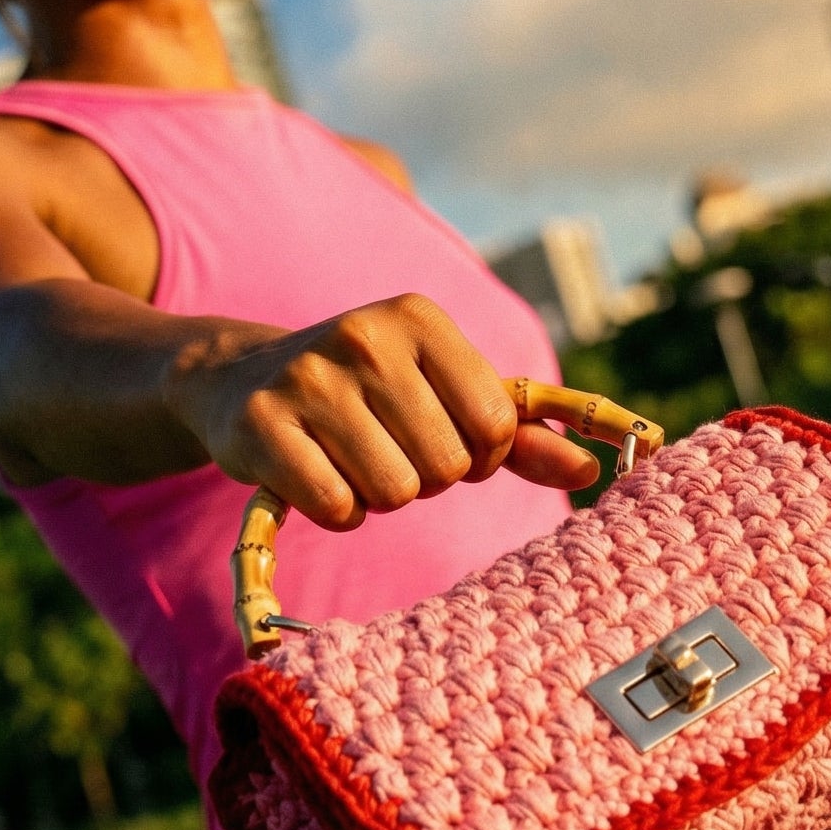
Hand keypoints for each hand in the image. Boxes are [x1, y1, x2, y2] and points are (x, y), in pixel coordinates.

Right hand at [166, 294, 597, 529]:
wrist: (241, 378)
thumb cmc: (367, 393)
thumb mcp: (442, 390)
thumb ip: (519, 431)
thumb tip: (589, 469)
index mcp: (420, 318)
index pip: (496, 425)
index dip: (479, 455)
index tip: (444, 439)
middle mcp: (365, 336)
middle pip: (447, 466)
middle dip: (426, 477)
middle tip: (387, 449)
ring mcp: (309, 379)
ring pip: (396, 492)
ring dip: (380, 496)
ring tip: (350, 458)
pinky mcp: (263, 426)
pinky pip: (338, 508)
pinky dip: (337, 511)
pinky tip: (316, 476)